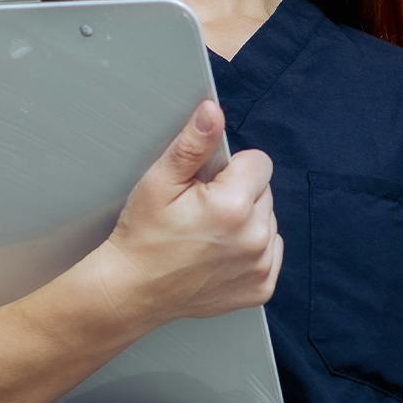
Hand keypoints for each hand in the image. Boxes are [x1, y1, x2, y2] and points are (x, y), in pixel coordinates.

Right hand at [98, 101, 281, 326]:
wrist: (132, 291)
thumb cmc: (142, 236)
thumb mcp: (160, 182)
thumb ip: (193, 143)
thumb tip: (213, 111)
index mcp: (233, 206)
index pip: (259, 162)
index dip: (231, 168)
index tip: (207, 185)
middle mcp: (255, 238)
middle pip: (265, 191)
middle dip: (239, 193)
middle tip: (202, 211)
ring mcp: (261, 266)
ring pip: (268, 221)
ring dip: (247, 222)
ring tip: (208, 234)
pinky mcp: (262, 288)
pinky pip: (270, 251)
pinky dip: (252, 249)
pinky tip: (220, 253)